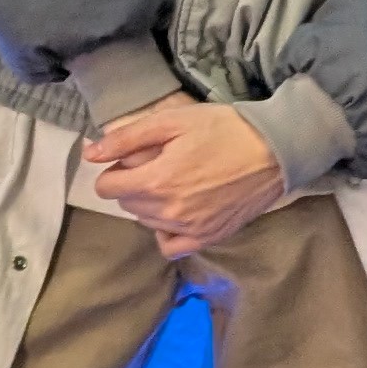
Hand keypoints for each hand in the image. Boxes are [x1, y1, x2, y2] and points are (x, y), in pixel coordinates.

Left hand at [83, 96, 288, 260]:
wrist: (276, 150)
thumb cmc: (225, 129)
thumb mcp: (174, 120)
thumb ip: (128, 138)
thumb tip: (90, 154)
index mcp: (155, 181)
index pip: (108, 188)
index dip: (115, 170)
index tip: (133, 160)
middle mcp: (168, 211)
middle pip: (127, 204)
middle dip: (133, 185)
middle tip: (159, 165)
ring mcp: (190, 228)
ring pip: (148, 222)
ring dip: (151, 204)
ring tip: (175, 183)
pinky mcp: (209, 237)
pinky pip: (171, 246)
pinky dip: (167, 233)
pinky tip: (177, 213)